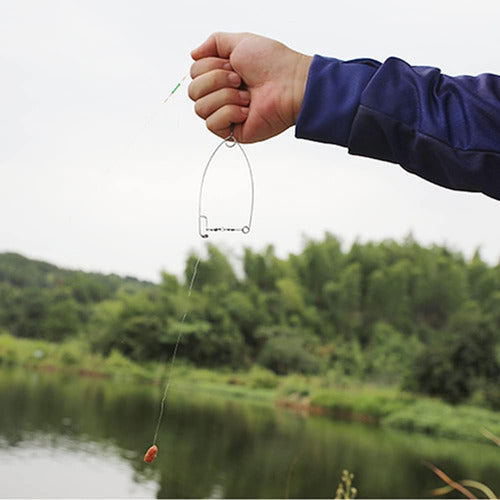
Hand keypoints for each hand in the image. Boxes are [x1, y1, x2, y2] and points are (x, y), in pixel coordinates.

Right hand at [189, 32, 312, 142]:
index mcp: (221, 75)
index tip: (234, 64)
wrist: (291, 85)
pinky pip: (211, 124)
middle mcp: (221, 95)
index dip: (210, 66)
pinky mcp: (232, 132)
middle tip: (239, 79)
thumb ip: (214, 42)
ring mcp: (226, 115)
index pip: (194, 73)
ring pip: (200, 108)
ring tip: (247, 96)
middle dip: (216, 80)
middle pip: (192, 91)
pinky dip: (229, 113)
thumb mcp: (240, 41)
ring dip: (225, 97)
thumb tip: (192, 54)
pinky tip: (247, 111)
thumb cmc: (273, 63)